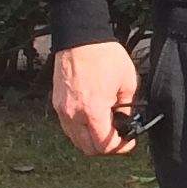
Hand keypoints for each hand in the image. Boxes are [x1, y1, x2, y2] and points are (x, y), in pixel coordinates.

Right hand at [52, 39, 138, 156]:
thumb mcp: (128, 82)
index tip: (129, 142)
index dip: (120, 148)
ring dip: (92, 140)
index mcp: (93, 110)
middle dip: (106, 148)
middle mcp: (73, 114)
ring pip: (76, 140)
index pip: (104, 145)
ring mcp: (62, 110)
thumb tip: (126, 121)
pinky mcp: (57, 104)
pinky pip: (68, 127)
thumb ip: (127, 107)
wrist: (79, 39)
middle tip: (119, 139)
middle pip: (88, 148)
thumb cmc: (104, 56)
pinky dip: (81, 130)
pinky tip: (93, 119)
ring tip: (106, 128)